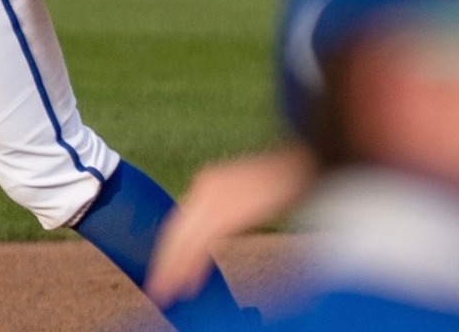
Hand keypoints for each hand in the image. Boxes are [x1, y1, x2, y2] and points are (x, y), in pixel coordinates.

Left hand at [146, 144, 316, 307]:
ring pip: (185, 240)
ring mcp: (213, 198)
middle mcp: (204, 188)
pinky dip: (193, 264)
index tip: (162, 271)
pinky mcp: (227, 211)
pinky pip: (203, 243)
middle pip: (176, 232)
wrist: (299, 167)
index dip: (168, 249)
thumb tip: (205, 239)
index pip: (178, 222)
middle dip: (166, 262)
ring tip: (169, 290)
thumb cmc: (277, 184)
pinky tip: (189, 282)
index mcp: (205, 183)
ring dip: (176, 267)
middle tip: (159, 288)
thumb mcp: (239, 196)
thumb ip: (220, 213)